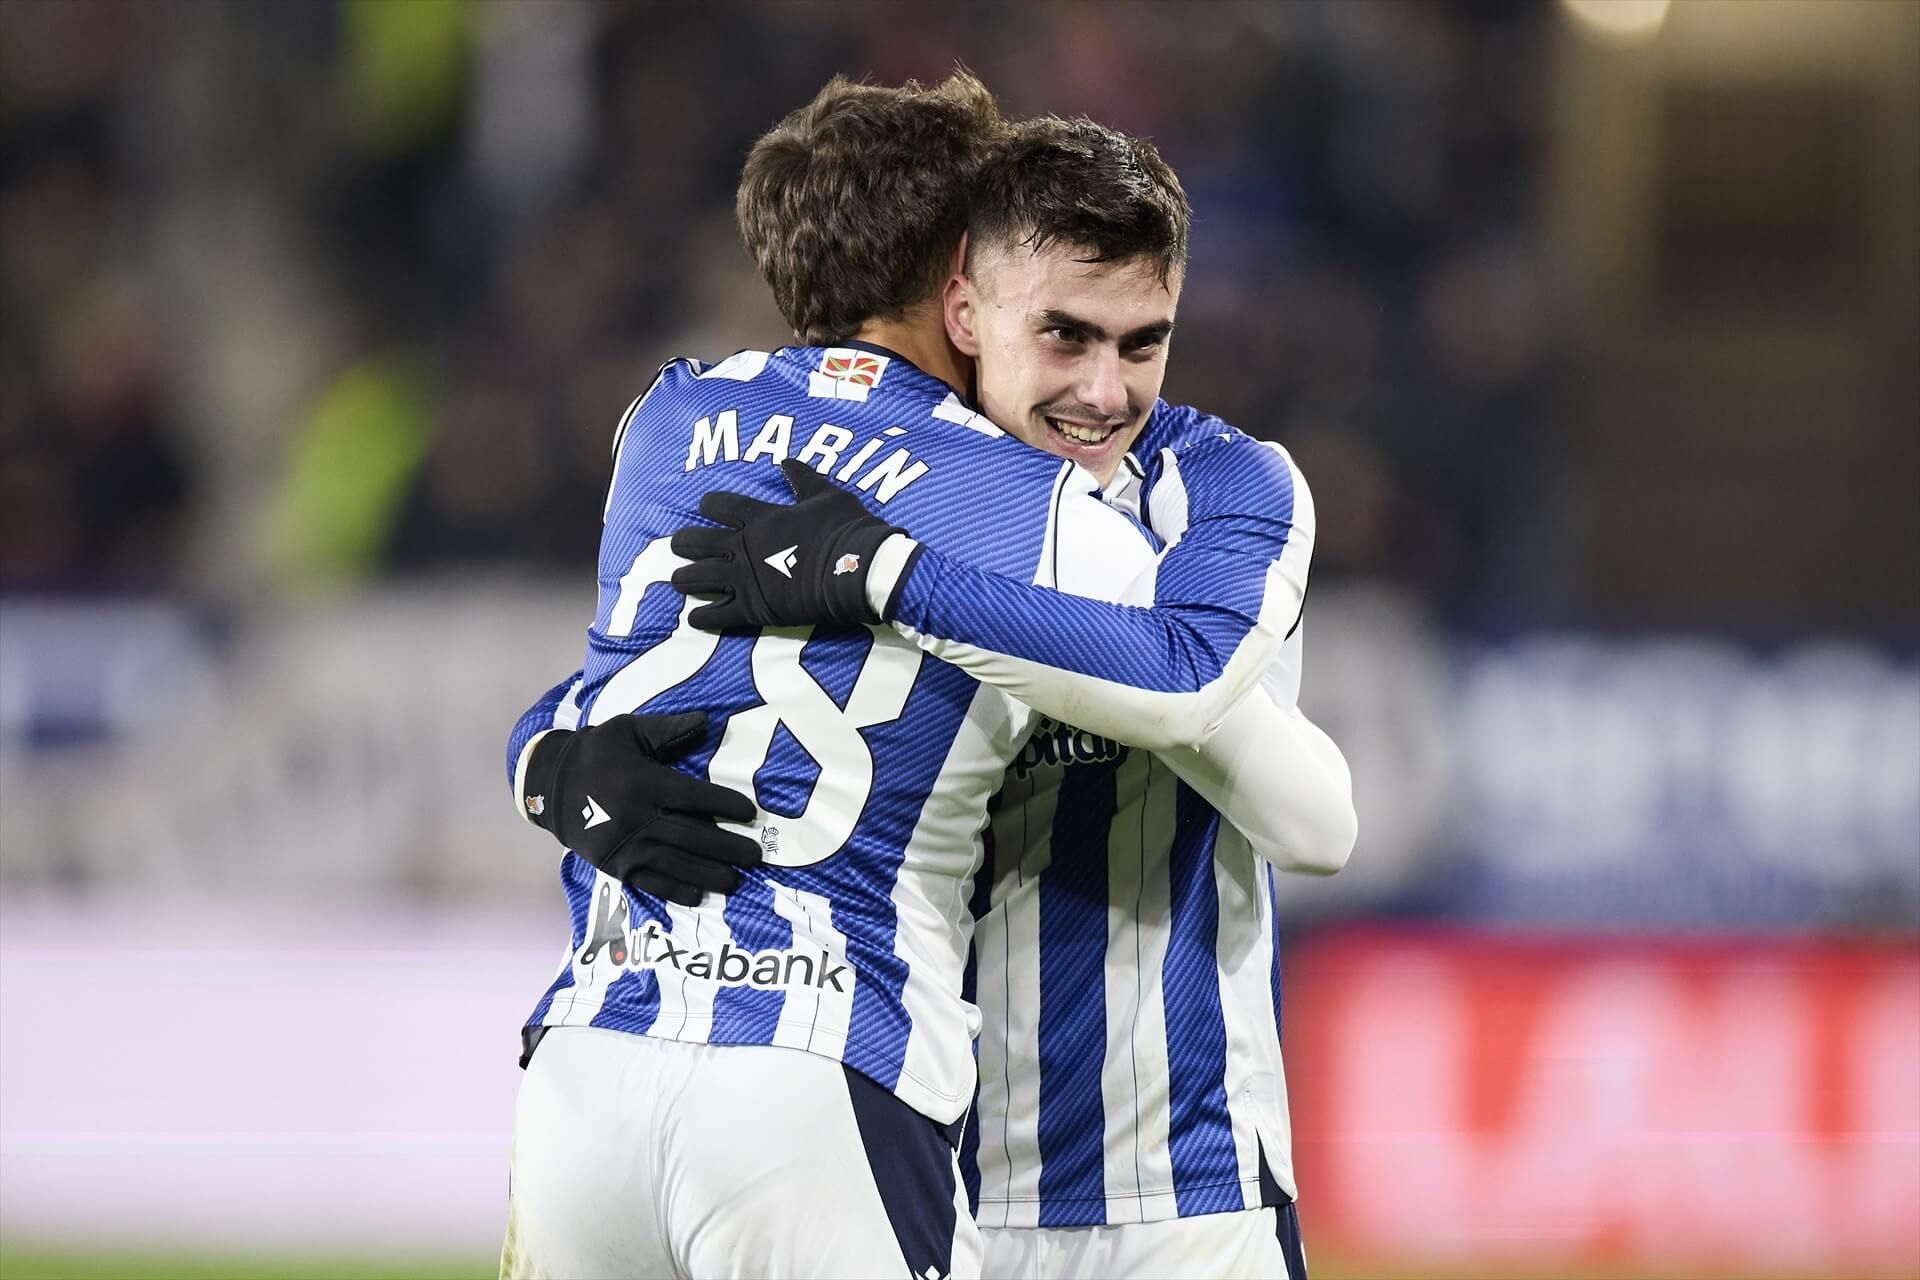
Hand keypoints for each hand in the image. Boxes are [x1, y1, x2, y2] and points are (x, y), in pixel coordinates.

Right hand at [519, 711, 760, 905]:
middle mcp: (637, 817)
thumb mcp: (629, 731)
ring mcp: (625, 845)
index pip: (694, 797)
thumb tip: (706, 720)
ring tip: (735, 881)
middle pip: (691, 835)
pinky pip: (649, 881)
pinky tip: (698, 896)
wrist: (549, 784)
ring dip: (708, 873)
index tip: (749, 812)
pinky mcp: (614, 865)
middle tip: (756, 856)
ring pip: (675, 862)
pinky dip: (675, 889)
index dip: (724, 805)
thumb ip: (668, 730)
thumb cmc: (597, 753)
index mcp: (645, 783)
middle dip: (727, 847)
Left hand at [668, 458, 909, 629]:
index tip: (702, 506)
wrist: (858, 569)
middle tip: (677, 546)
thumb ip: (802, 479)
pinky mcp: (753, 608)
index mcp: (760, 518)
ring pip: (699, 578)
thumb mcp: (826, 494)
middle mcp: (744, 547)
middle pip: (699, 542)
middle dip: (684, 543)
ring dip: (685, 579)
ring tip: (677, 581)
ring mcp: (745, 579)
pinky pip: (717, 615)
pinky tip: (694, 618)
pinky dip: (702, 617)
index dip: (708, 505)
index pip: (721, 505)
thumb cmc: (845, 529)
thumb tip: (787, 462)